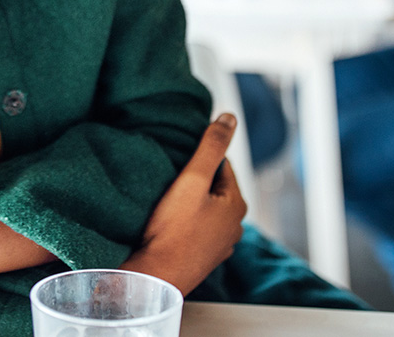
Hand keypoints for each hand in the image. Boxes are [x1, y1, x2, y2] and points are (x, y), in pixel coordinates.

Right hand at [122, 114, 245, 294]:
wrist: (157, 275)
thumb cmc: (173, 229)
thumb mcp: (191, 180)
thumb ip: (211, 147)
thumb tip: (229, 117)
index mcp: (236, 204)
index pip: (221, 165)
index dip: (197, 158)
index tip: (176, 161)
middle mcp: (235, 226)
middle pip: (213, 187)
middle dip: (194, 180)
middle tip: (168, 180)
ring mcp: (220, 245)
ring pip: (205, 209)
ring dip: (189, 202)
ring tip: (165, 200)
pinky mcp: (204, 257)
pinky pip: (197, 228)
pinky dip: (185, 222)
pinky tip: (168, 223)